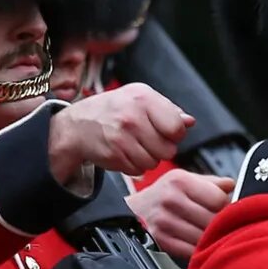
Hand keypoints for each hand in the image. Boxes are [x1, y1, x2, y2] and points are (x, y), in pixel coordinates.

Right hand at [49, 85, 190, 183]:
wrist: (78, 125)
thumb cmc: (114, 110)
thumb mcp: (140, 99)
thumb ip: (168, 110)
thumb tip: (189, 122)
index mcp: (143, 98)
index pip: (177, 128)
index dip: (175, 134)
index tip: (165, 131)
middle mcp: (132, 117)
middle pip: (168, 150)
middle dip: (161, 149)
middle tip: (147, 140)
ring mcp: (121, 137)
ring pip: (154, 162)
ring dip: (148, 158)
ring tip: (135, 146)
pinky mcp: (114, 155)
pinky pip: (138, 170)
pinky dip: (134, 166)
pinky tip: (125, 153)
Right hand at [128, 169, 231, 257]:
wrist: (133, 211)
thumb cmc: (162, 195)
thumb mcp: (182, 179)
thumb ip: (210, 182)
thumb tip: (232, 185)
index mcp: (180, 181)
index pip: (218, 198)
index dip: (226, 206)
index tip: (224, 210)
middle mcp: (171, 199)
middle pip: (212, 219)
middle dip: (219, 224)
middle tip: (218, 224)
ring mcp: (165, 222)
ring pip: (203, 236)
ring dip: (209, 238)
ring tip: (207, 234)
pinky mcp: (161, 241)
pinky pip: (191, 251)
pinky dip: (197, 250)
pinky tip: (196, 244)